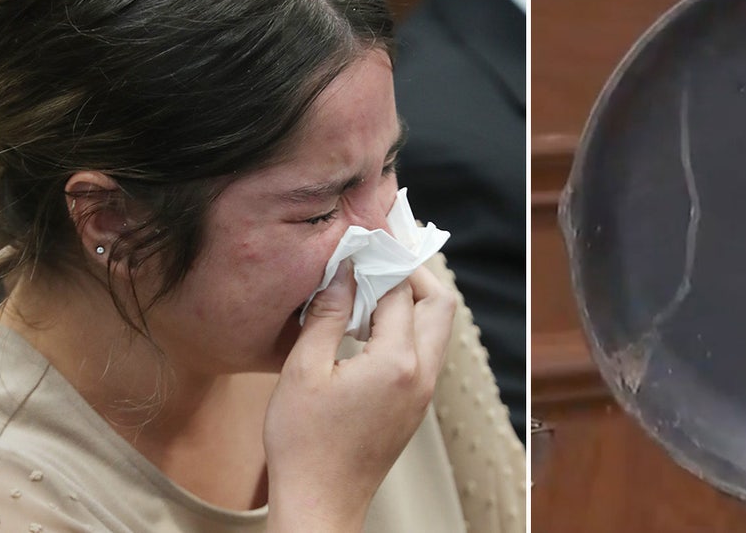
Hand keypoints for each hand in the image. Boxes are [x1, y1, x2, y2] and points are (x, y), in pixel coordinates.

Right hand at [263, 265, 456, 532]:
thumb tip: (343, 271)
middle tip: (377, 261)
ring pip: (437, 328)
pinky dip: (406, 329)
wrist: (320, 503)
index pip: (402, 291)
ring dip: (411, 303)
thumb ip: (328, 315)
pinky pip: (424, 351)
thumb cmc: (304, 443)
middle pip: (441, 305)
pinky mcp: (415, 405)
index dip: (381, 260)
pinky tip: (367, 328)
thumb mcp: (304, 370)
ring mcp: (423, 392)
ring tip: (367, 291)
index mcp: (397, 362)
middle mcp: (422, 374)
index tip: (361, 241)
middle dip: (413, 275)